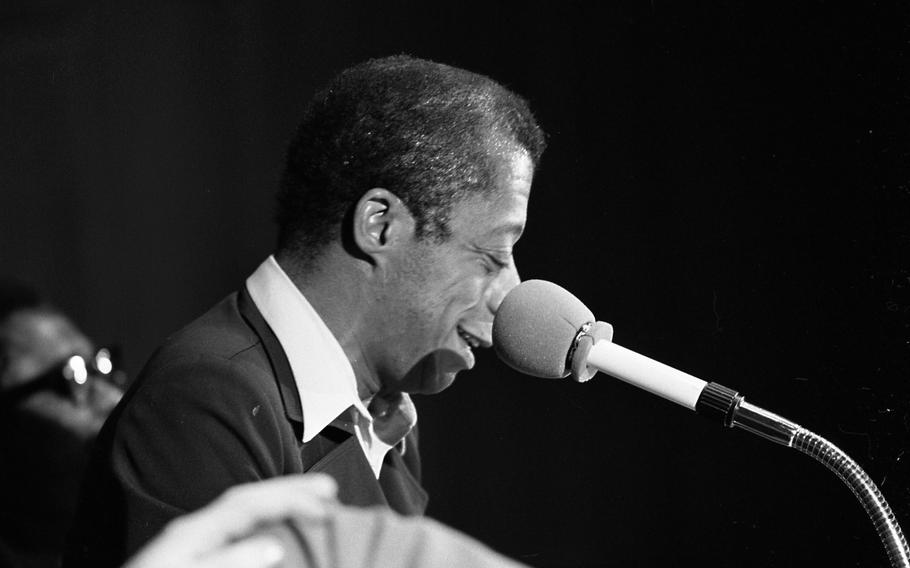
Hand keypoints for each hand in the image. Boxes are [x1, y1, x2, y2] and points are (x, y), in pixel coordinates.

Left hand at [123, 474, 337, 567]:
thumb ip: (228, 562)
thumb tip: (272, 547)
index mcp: (192, 532)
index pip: (249, 503)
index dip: (289, 498)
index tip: (325, 503)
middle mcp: (193, 532)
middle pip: (247, 501)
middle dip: (289, 492)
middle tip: (329, 490)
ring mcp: (191, 545)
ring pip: (241, 515)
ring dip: (278, 506)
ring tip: (312, 506)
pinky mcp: (191, 560)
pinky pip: (234, 534)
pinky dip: (262, 528)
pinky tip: (278, 539)